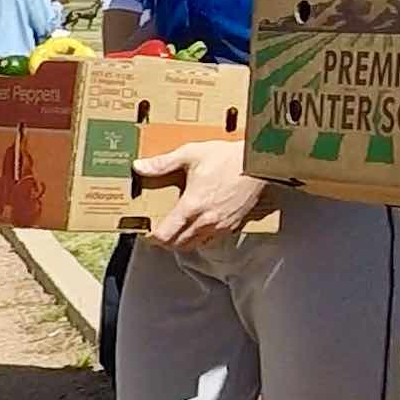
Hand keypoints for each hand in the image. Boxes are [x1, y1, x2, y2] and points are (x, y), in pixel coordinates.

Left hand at [134, 140, 272, 249]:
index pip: (165, 235)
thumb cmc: (228, 158)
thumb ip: (163, 163)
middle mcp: (205, 221)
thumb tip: (139, 167)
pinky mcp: (233, 226)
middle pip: (177, 245)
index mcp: (191, 206)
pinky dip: (200, 238)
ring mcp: (221, 226)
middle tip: (158, 231)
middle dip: (165, 241)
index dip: (152, 237)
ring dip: (182, 242)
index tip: (147, 230)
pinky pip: (211, 240)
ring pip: (194, 245)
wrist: (260, 164)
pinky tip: (198, 226)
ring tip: (176, 231)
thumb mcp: (191, 154)